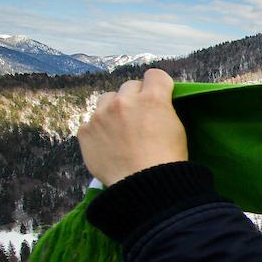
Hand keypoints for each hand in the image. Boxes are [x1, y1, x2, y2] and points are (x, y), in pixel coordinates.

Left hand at [78, 68, 187, 185]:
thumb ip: (163, 109)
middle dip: (135, 98)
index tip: (159, 97)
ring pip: (106, 99)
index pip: (155, 75)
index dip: (158, 86)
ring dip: (113, 109)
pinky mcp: (85, 131)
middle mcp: (124, 101)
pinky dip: (99, 130)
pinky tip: (108, 145)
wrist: (143, 186)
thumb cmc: (168, 160)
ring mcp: (100, 115)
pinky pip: (91, 122)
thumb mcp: (176, 128)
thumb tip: (153, 106)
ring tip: (120, 130)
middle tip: (140, 117)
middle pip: (129, 85)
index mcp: (152, 98)